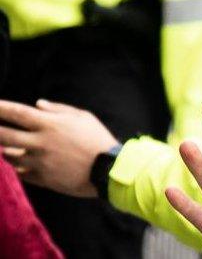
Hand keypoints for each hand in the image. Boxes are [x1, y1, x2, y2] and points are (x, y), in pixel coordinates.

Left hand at [0, 99, 119, 197]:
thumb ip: (59, 110)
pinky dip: (20, 167)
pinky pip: (22, 173)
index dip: (1, 108)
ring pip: (10, 156)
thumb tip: (38, 104)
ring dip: (6, 150)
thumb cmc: (98, 139)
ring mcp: (40, 162)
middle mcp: (41, 143)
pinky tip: (22, 164)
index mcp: (51, 125)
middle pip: (5, 136)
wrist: (108, 169)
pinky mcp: (42, 179)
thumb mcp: (84, 117)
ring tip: (8, 148)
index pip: (18, 113)